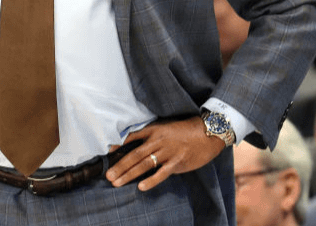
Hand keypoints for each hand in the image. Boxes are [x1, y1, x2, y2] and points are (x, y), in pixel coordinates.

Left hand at [105, 117, 225, 190]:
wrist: (208, 133)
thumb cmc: (185, 130)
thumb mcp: (165, 128)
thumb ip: (151, 135)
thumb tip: (133, 145)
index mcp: (154, 130)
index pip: (132, 137)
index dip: (119, 145)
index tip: (107, 154)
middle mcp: (159, 140)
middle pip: (135, 155)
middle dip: (120, 166)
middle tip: (108, 175)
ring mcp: (168, 152)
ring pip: (144, 165)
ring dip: (129, 174)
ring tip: (117, 182)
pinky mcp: (178, 162)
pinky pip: (162, 173)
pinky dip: (151, 180)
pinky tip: (141, 187)